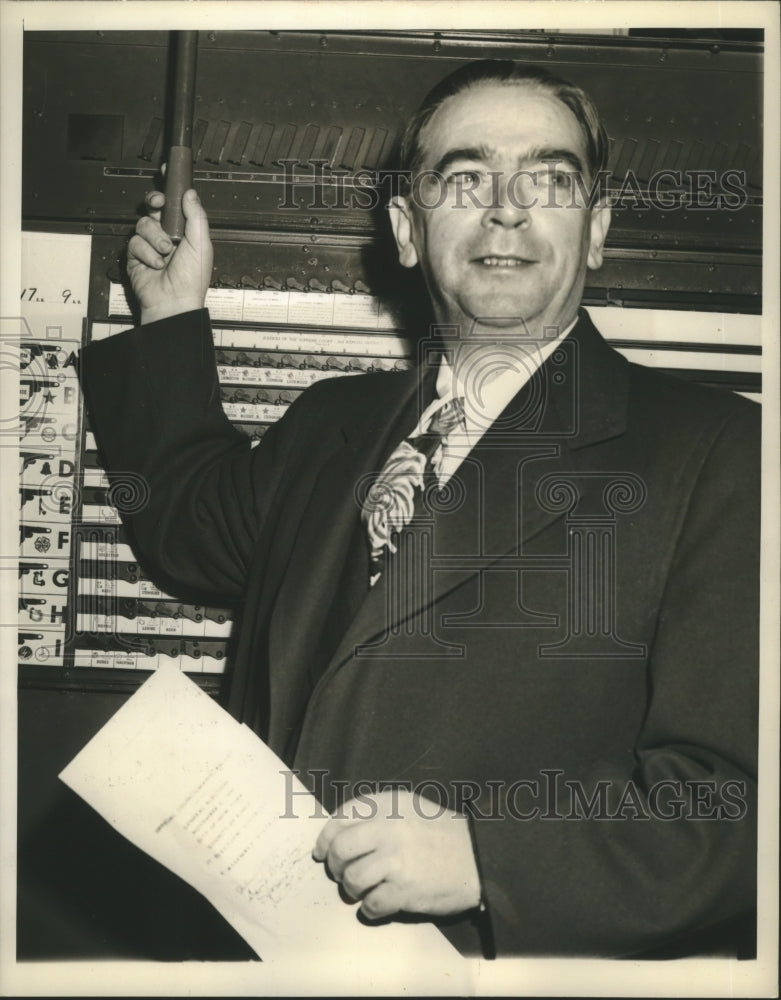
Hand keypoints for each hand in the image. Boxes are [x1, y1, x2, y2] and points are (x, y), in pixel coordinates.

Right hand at [127, 182, 212, 324]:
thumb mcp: (201, 244)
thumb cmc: (192, 279)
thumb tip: (190, 193)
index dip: (171, 187)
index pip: (177, 203)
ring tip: (165, 253)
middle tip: (160, 204)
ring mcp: (151, 244)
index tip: (168, 171)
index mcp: (186, 231)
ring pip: (143, 222)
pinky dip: (146, 253)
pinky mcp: (137, 255)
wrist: (174, 302)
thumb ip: (196, 216)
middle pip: (155, 206)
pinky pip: (135, 242)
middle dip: (156, 202)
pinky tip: (156, 264)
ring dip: (155, 238)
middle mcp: (168, 235)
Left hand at [313, 789, 480, 919]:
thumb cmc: (442, 833)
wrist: (478, 856)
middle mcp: (388, 829)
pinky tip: (380, 903)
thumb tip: (342, 832)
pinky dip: (371, 908)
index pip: (341, 818)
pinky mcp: (404, 890)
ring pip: (351, 879)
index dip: (326, 838)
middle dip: (334, 865)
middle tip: (341, 874)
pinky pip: (371, 905)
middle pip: (340, 849)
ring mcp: (396, 861)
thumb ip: (378, 815)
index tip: (322, 852)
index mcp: (388, 806)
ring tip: (363, 891)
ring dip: (352, 889)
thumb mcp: (410, 808)